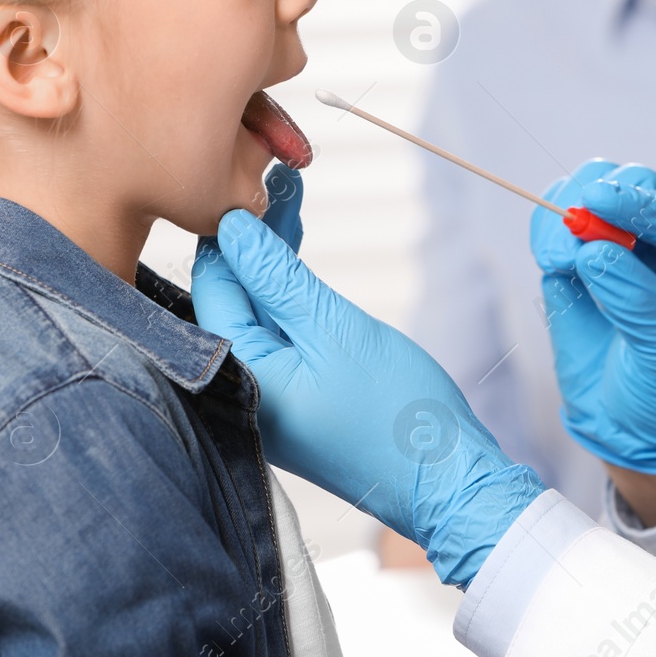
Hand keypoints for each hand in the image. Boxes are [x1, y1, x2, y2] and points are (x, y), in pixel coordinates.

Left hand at [190, 209, 544, 587]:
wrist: (443, 478)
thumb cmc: (394, 410)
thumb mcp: (334, 327)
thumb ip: (277, 277)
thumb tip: (232, 229)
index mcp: (237, 371)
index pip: (212, 283)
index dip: (231, 227)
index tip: (255, 179)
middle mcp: (238, 387)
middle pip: (228, 295)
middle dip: (250, 239)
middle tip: (281, 184)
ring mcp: (265, 397)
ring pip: (253, 312)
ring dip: (271, 263)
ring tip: (293, 206)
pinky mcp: (291, 400)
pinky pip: (275, 336)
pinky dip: (286, 298)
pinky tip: (298, 264)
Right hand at [531, 160, 655, 475]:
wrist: (638, 421)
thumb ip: (636, 297)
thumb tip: (589, 250)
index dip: (636, 204)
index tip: (597, 201)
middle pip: (632, 182)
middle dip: (599, 202)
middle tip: (573, 235)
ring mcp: (623, 235)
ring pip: (588, 188)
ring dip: (565, 212)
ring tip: (558, 260)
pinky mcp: (580, 250)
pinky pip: (555, 218)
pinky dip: (545, 228)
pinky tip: (551, 259)